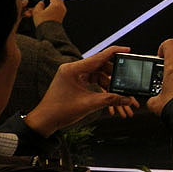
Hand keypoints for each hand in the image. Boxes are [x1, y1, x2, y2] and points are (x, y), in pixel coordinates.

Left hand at [24, 47, 138, 136]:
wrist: (45, 121)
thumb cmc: (60, 111)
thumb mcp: (89, 104)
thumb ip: (111, 99)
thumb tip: (127, 98)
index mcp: (72, 69)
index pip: (98, 57)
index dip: (114, 52)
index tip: (127, 50)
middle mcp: (72, 69)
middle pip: (100, 65)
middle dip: (114, 73)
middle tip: (127, 76)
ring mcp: (73, 75)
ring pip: (98, 73)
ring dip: (109, 82)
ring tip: (120, 90)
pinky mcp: (75, 81)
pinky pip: (93, 79)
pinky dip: (102, 86)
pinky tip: (110, 93)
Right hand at [31, 0, 66, 25]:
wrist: (49, 33)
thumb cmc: (44, 23)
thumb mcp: (36, 12)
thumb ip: (39, 5)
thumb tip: (41, 3)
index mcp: (56, 4)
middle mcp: (61, 7)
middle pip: (57, 0)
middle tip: (46, 1)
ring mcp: (62, 13)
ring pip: (58, 5)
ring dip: (53, 5)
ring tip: (45, 9)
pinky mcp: (61, 17)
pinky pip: (58, 11)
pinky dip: (53, 10)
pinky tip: (47, 13)